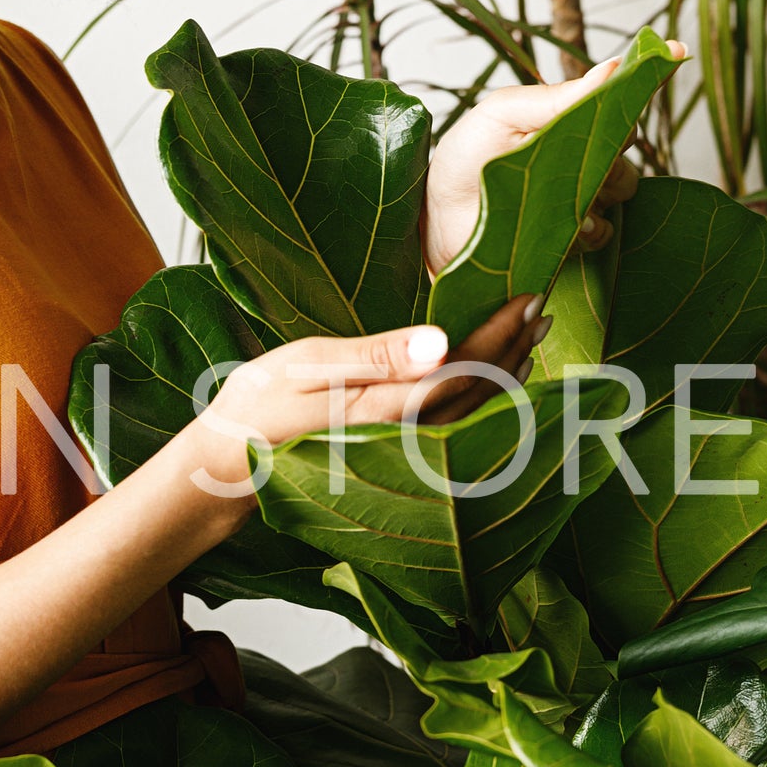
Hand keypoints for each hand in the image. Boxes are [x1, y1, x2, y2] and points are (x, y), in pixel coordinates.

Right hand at [183, 295, 550, 528]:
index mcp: (387, 409)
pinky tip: (492, 378)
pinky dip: (482, 395)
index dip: (499, 334)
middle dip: (514, 348)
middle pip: (479, 391)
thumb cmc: (257, 409)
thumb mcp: (307, 367)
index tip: (527, 298)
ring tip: (530, 338)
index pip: (463, 367)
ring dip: (505, 372)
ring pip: (473, 412)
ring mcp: (403, 451)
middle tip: (541, 308)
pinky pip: (456, 424)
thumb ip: (375, 356)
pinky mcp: (395, 455)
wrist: (225, 467)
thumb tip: (440, 344)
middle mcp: (406, 437)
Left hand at [423, 47, 686, 276]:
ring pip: (623, 188)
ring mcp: (580, 199)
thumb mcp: (503, 115)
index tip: (677, 51)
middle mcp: (582, 157)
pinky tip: (565, 227)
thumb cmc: (462, 159)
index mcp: (567, 118)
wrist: (432, 219)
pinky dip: (590, 229)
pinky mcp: (572, 242)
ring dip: (601, 189)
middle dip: (612, 146)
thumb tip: (613, 67)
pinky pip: (604, 233)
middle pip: (628, 145)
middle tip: (581, 151)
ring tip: (562, 195)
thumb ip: (558, 99)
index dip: (648, 75)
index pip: (620, 94)